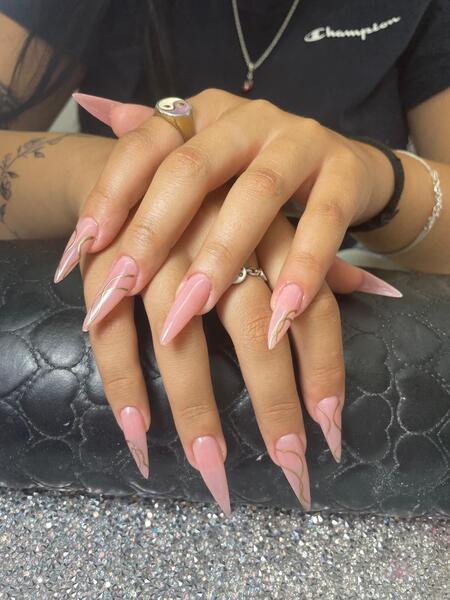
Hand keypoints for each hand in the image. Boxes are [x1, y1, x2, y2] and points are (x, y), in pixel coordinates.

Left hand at [55, 90, 401, 347]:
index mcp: (207, 115)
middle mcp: (249, 119)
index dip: (112, 191)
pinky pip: (324, 220)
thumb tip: (96, 110)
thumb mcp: (209, 162)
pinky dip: (303, 267)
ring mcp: (301, 140)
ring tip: (191, 309)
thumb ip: (159, 150)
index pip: (148, 143)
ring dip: (222, 256)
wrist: (348, 169)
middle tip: (124, 287)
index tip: (83, 246)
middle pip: (193, 167)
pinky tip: (281, 312)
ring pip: (257, 193)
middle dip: (155, 230)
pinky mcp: (345, 172)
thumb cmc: (261, 175)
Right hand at [81, 184, 345, 513]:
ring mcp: (156, 248)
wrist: (147, 151)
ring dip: (194, 402)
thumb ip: (319, 259)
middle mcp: (216, 232)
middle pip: (250, 324)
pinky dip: (124, 380)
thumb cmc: (224, 199)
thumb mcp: (275, 217)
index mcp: (267, 221)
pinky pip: (113, 329)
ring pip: (179, 334)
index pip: (307, 301)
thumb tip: (382, 290)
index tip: (330, 430)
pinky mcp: (105, 261)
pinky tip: (140, 431)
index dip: (322, 366)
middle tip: (289, 464)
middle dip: (271, 397)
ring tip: (212, 464)